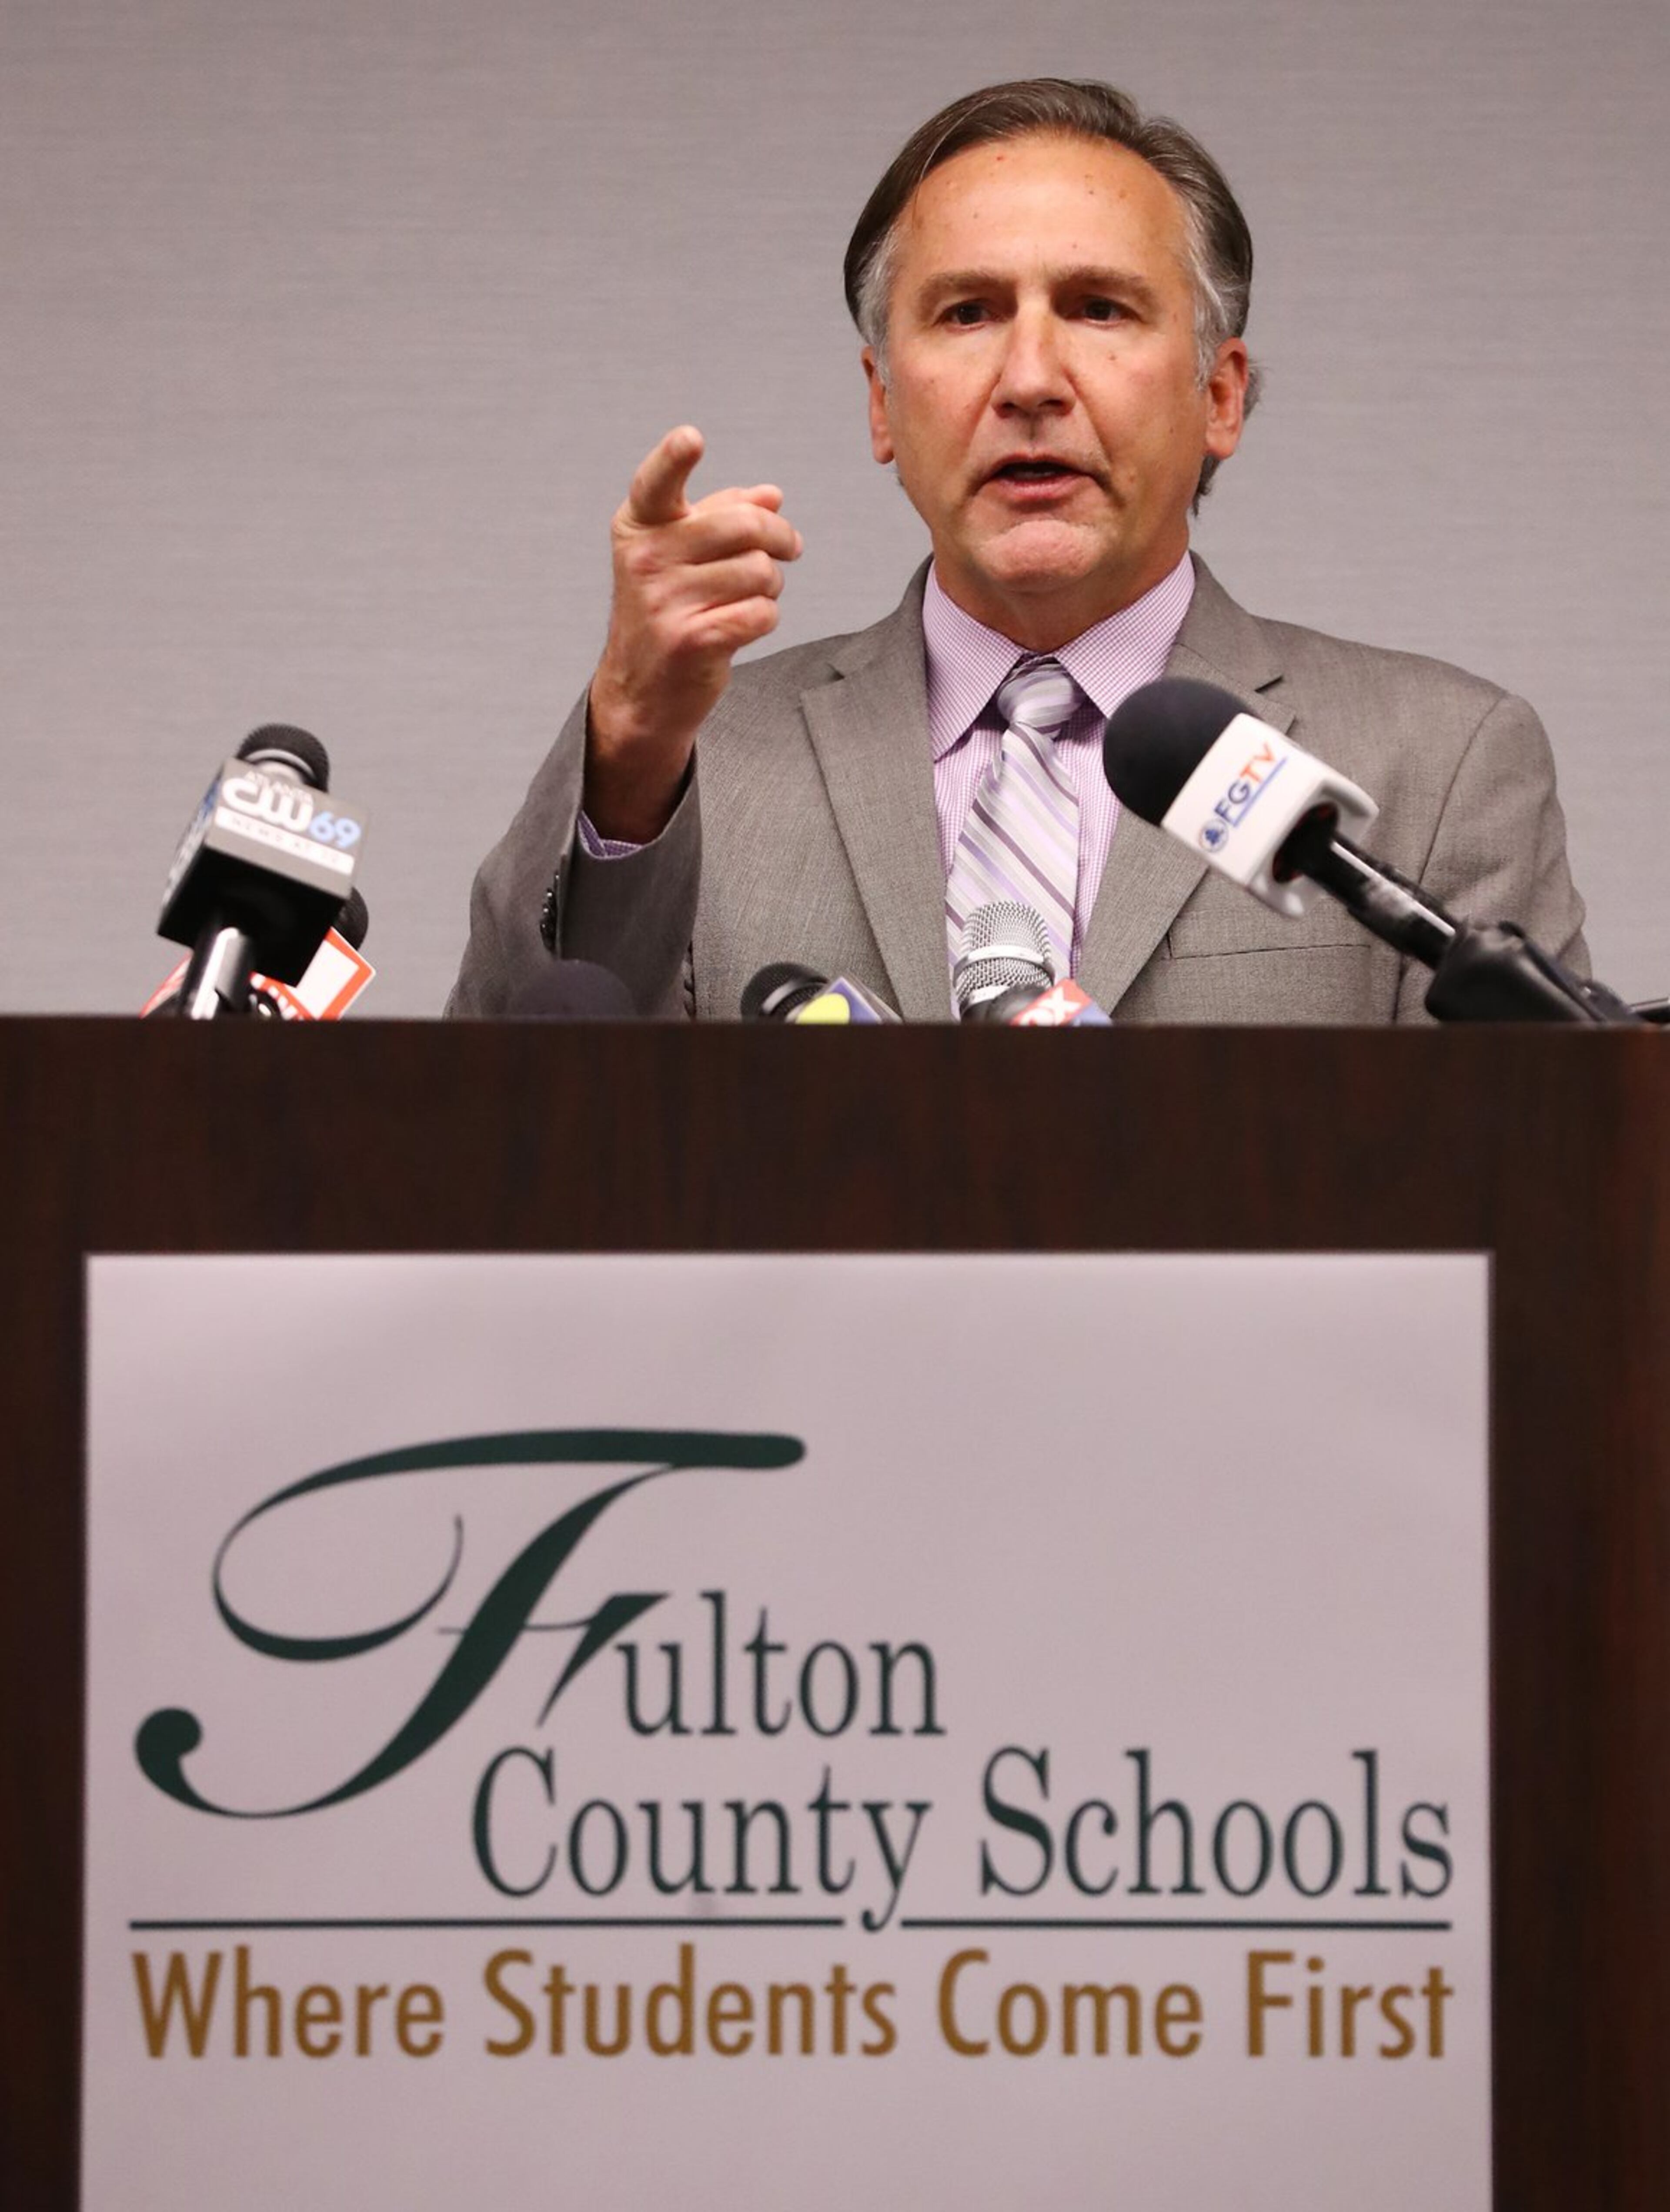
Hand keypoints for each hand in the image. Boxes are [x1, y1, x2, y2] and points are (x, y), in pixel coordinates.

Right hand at [584, 426, 802, 841]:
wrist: (643, 689)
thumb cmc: (670, 609)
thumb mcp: (682, 554)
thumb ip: (724, 516)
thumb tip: (773, 495)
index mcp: (639, 526)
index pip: (656, 482)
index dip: (675, 457)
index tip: (692, 438)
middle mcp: (645, 558)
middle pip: (744, 526)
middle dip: (781, 537)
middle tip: (791, 548)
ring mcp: (663, 601)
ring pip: (759, 571)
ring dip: (772, 584)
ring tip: (754, 595)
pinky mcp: (689, 641)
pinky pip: (760, 613)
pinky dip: (766, 617)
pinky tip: (746, 623)